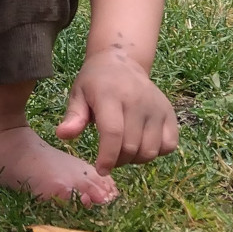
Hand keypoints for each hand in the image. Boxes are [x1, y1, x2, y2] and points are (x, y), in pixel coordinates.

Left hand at [55, 50, 178, 173]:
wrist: (122, 62)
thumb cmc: (96, 82)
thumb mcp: (78, 94)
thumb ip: (73, 116)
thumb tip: (62, 135)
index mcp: (111, 95)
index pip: (113, 133)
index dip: (107, 157)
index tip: (101, 169)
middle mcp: (137, 101)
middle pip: (131, 146)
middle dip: (118, 160)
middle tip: (109, 157)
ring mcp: (156, 107)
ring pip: (150, 150)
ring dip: (136, 159)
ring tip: (124, 150)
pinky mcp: (169, 113)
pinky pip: (169, 145)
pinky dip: (156, 152)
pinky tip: (142, 144)